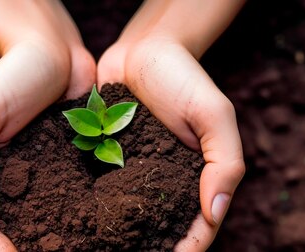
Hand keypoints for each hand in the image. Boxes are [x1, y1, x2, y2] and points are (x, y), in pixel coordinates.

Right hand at [0, 1, 94, 250]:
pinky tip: (96, 232)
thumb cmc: (13, 77)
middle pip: (15, 232)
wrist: (57, 52)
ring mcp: (42, 179)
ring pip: (45, 224)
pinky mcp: (70, 171)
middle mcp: (10, 184)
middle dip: (32, 250)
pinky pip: (73, 202)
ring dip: (56, 242)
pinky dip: (79, 220)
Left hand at [98, 38, 243, 250]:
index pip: (197, 225)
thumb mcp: (214, 115)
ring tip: (101, 251)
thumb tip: (216, 213)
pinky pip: (99, 191)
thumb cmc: (184, 78)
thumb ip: (224, 162)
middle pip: (160, 229)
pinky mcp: (104, 160)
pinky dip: (94, 209)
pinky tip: (81, 225)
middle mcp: (163, 182)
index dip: (187, 248)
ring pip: (128, 217)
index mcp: (195, 178)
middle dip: (150, 249)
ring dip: (118, 237)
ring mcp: (132, 173)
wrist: (142, 49)